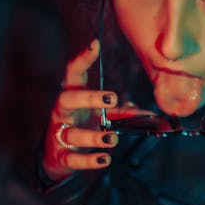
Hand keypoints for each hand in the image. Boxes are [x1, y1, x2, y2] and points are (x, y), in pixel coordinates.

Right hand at [42, 39, 118, 182]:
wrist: (57, 159)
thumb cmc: (81, 129)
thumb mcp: (98, 118)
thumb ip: (120, 113)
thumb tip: (147, 111)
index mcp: (73, 98)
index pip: (73, 74)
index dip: (82, 59)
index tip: (94, 44)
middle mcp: (63, 114)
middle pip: (69, 99)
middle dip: (90, 97)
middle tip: (112, 98)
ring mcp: (59, 135)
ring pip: (72, 133)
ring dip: (93, 136)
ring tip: (112, 139)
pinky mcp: (61, 157)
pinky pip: (73, 160)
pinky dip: (89, 160)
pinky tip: (105, 159)